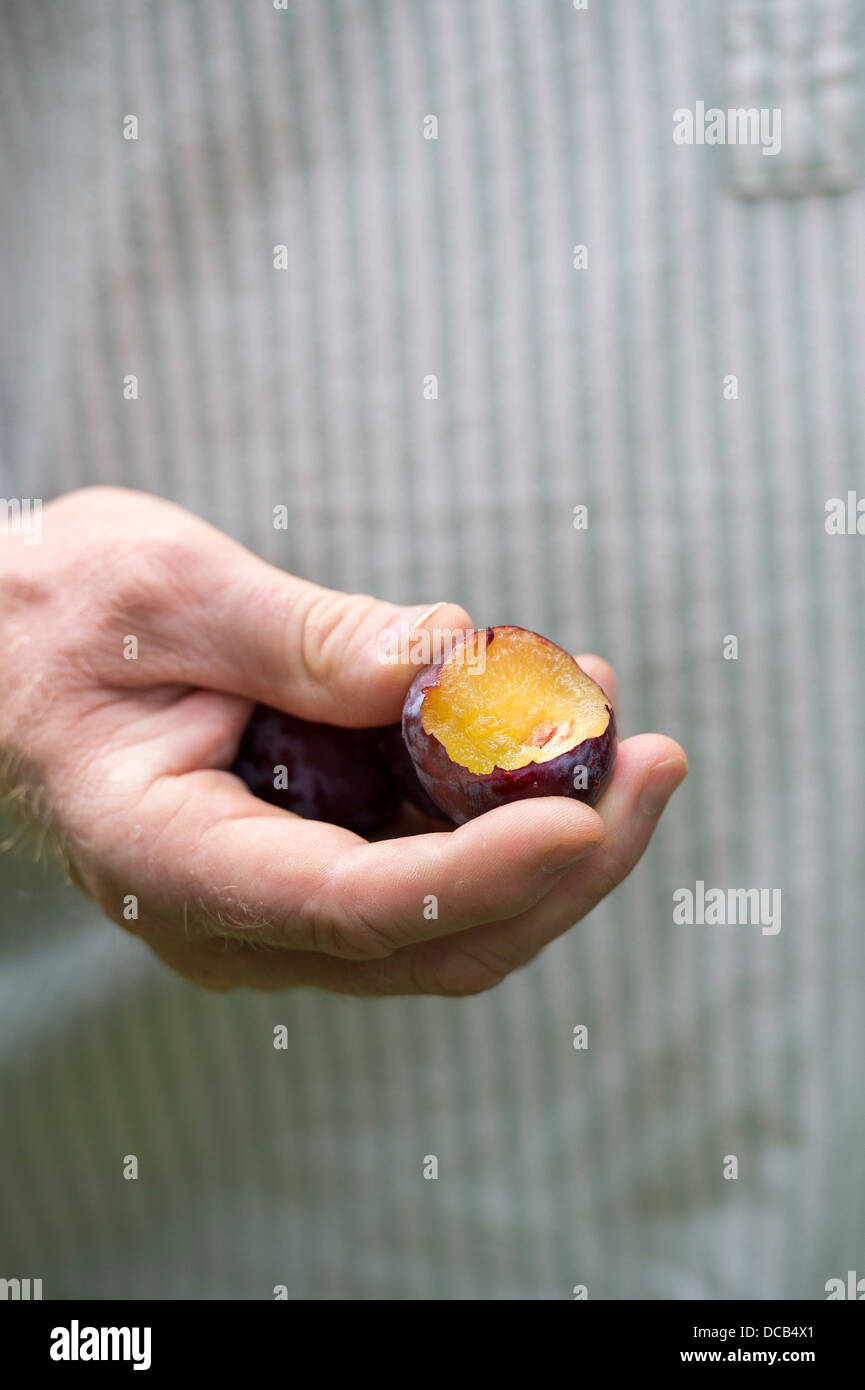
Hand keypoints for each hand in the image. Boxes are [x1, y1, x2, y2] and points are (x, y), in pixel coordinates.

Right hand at [0, 486, 686, 994]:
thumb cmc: (59, 620)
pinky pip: (434, 861)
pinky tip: (545, 720)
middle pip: (437, 939)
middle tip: (653, 759)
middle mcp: (242, 915)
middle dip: (564, 860)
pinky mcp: (319, 860)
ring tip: (604, 709)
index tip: (585, 814)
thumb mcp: (166, 594)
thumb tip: (446, 659)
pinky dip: (504, 803)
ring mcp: (284, 902)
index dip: (483, 871)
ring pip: (456, 915)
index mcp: (177, 861)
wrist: (14, 655)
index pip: (356, 905)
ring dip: (552, 827)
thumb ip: (303, 637)